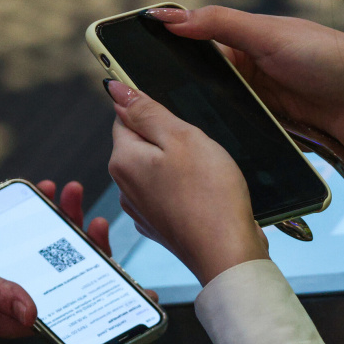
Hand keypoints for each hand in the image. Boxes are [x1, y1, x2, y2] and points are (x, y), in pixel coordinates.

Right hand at [0, 180, 128, 336]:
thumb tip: (34, 314)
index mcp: (13, 315)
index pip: (70, 309)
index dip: (102, 295)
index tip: (133, 284)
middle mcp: (17, 297)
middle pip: (67, 275)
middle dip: (87, 245)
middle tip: (93, 214)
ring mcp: (9, 275)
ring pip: (52, 252)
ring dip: (65, 222)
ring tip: (69, 192)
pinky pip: (30, 237)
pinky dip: (41, 215)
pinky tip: (44, 193)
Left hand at [107, 81, 269, 286]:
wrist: (228, 254)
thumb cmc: (210, 195)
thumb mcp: (182, 138)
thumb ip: (146, 111)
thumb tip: (115, 89)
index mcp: (124, 160)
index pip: (126, 117)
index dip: (153, 112)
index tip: (179, 121)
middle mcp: (124, 186)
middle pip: (142, 144)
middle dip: (170, 139)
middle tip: (198, 149)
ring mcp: (141, 209)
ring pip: (157, 169)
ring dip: (179, 165)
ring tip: (206, 174)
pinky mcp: (160, 225)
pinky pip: (168, 193)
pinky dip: (184, 189)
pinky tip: (204, 195)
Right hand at [144, 6, 343, 151]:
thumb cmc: (328, 57)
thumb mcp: (269, 34)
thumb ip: (220, 24)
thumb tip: (168, 16)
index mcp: (243, 45)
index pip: (192, 47)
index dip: (164, 54)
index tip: (129, 65)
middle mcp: (246, 76)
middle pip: (199, 85)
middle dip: (176, 95)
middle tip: (140, 107)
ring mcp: (258, 106)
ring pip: (216, 114)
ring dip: (200, 120)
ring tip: (165, 133)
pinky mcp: (270, 132)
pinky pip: (238, 136)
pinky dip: (223, 141)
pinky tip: (201, 151)